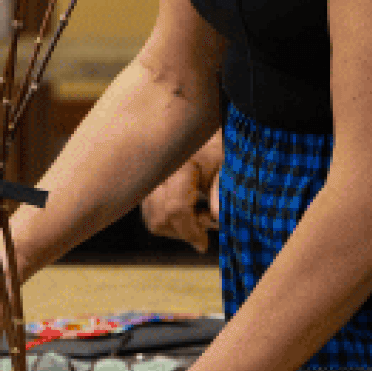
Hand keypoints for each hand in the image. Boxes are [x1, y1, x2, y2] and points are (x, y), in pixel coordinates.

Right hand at [141, 135, 221, 250]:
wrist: (200, 126)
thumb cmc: (218, 146)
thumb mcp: (227, 165)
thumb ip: (221, 191)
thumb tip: (218, 218)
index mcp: (178, 166)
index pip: (176, 209)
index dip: (190, 232)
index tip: (204, 244)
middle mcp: (156, 173)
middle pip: (159, 219)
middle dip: (182, 232)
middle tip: (204, 224)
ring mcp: (147, 178)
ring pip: (152, 218)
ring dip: (174, 227)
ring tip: (196, 213)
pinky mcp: (145, 184)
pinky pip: (150, 212)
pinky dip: (167, 219)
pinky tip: (185, 209)